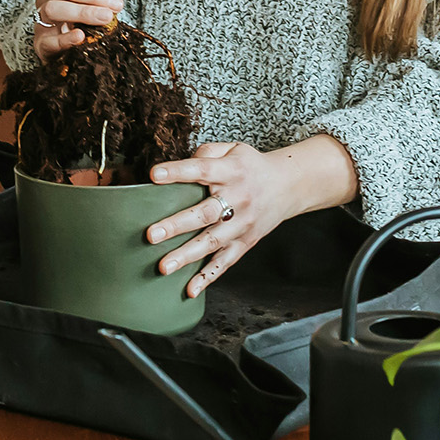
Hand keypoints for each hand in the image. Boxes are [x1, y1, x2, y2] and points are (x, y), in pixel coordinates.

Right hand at [32, 0, 122, 59]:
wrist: (63, 46)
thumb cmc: (79, 18)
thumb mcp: (94, 1)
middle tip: (115, 4)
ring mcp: (41, 18)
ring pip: (53, 9)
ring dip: (82, 12)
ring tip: (105, 17)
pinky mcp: (41, 42)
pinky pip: (49, 39)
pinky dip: (66, 38)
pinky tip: (80, 36)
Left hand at [145, 136, 358, 297]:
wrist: (288, 186)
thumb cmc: (251, 167)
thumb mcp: (233, 149)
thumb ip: (206, 153)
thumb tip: (176, 169)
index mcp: (232, 171)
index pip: (202, 169)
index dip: (178, 172)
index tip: (153, 175)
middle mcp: (238, 198)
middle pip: (206, 213)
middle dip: (177, 225)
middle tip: (151, 234)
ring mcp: (242, 224)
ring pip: (213, 242)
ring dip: (187, 256)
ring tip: (163, 267)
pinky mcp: (245, 242)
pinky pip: (225, 262)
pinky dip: (208, 277)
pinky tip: (190, 290)